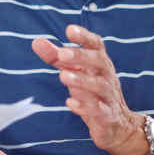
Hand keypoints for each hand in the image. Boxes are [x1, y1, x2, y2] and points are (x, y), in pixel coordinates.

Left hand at [32, 24, 148, 154]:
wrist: (116, 124)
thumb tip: (36, 42)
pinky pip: (100, 110)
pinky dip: (86, 107)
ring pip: (100, 85)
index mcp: (99, 63)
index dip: (84, 36)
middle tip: (62, 53)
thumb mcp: (75, 72)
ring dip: (82, 80)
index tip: (70, 30)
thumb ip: (56, 58)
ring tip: (63, 76)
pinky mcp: (108, 115)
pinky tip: (70, 103)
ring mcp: (109, 96)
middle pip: (99, 61)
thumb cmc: (92, 93)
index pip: (96, 45)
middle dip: (81, 56)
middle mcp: (107, 76)